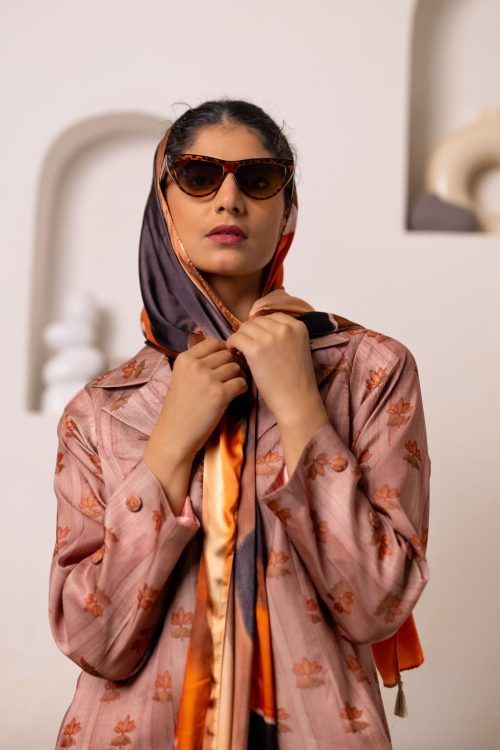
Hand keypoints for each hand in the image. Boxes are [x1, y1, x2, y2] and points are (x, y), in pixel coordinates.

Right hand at [144, 337, 247, 462]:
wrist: (175, 435)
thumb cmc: (179, 409)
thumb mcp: (181, 378)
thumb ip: (197, 364)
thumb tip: (222, 351)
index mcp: (184, 359)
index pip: (213, 343)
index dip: (224, 350)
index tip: (225, 362)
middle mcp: (196, 365)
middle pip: (227, 354)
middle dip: (233, 364)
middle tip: (232, 376)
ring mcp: (208, 379)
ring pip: (236, 367)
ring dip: (239, 376)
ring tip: (233, 386)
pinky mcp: (220, 394)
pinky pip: (241, 383)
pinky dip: (242, 388)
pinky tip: (236, 395)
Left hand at [225, 312, 322, 422]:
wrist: (297, 400)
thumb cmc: (296, 380)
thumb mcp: (298, 348)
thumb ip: (283, 335)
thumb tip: (258, 328)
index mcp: (297, 326)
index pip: (272, 317)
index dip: (262, 328)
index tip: (258, 340)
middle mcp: (285, 328)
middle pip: (256, 321)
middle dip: (250, 333)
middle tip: (247, 347)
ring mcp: (270, 338)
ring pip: (245, 328)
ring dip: (240, 338)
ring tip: (241, 351)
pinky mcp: (256, 350)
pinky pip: (236, 338)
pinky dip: (232, 345)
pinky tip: (235, 354)